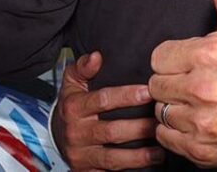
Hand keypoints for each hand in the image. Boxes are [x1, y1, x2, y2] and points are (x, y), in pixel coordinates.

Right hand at [52, 52, 162, 170]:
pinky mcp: (85, 171)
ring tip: (161, 151)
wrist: (56, 136)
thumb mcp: (72, 82)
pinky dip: (129, 170)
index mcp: (74, 107)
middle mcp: (76, 133)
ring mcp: (81, 155)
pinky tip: (147, 166)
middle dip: (138, 128)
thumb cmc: (72, 105)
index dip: (126, 96)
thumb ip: (83, 67)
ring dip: (139, 156)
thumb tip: (97, 56)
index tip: (148, 91)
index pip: (103, 100)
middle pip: (111, 131)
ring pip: (113, 158)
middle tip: (160, 122)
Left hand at [148, 0, 216, 166]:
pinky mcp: (199, 148)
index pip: (158, 57)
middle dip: (172, 83)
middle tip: (194, 84)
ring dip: (173, 107)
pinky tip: (195, 122)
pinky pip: (164, 135)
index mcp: (209, 55)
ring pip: (159, 109)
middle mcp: (204, 88)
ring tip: (196, 103)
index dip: (173, 60)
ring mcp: (201, 121)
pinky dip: (175, 132)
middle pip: (156, 84)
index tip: (191, 63)